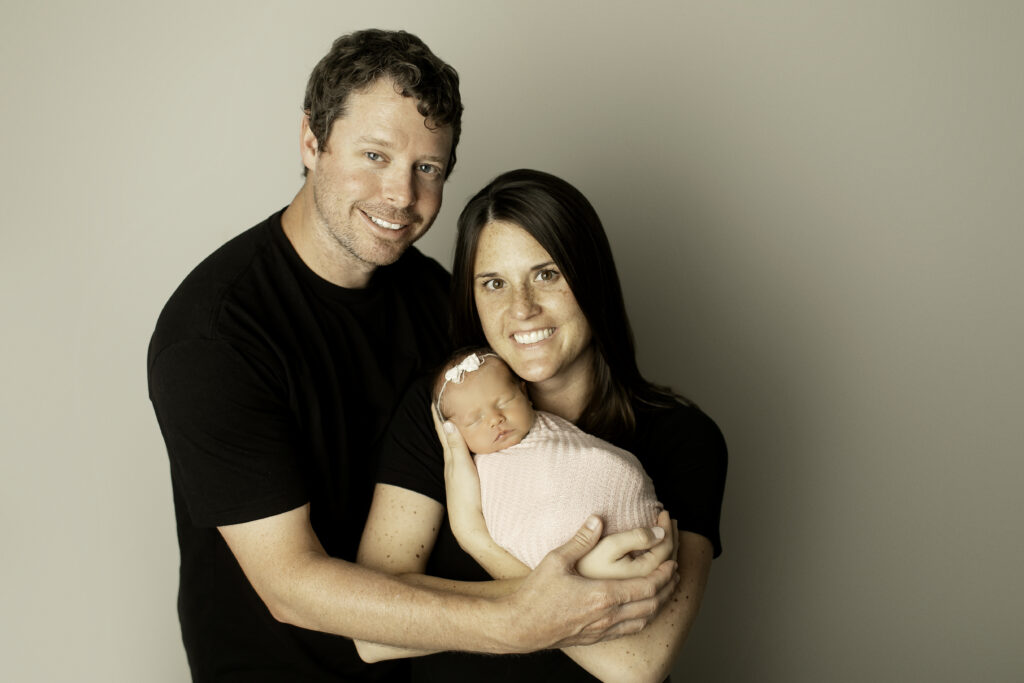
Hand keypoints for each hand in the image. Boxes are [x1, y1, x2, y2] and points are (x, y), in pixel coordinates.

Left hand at [431, 404, 487, 545]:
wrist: (469, 521)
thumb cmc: (463, 494)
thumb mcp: (460, 467)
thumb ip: (456, 446)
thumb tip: (447, 421)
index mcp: (450, 454)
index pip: (442, 428)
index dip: (439, 411)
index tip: (437, 393)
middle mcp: (453, 459)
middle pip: (449, 431)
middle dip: (448, 414)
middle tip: (451, 396)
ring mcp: (461, 466)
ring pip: (458, 440)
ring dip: (459, 426)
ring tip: (463, 411)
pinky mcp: (471, 473)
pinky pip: (468, 449)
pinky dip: (469, 439)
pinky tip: (475, 438)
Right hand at [504, 515, 678, 651]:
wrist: (520, 627)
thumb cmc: (536, 594)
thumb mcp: (556, 560)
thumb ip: (581, 539)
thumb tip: (597, 519)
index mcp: (603, 595)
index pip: (647, 587)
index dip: (664, 575)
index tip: (672, 562)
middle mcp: (608, 616)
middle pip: (652, 604)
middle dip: (668, 588)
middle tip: (675, 573)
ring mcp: (603, 629)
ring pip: (643, 619)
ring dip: (659, 604)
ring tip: (665, 591)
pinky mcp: (596, 638)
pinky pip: (630, 630)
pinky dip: (643, 618)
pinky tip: (642, 612)